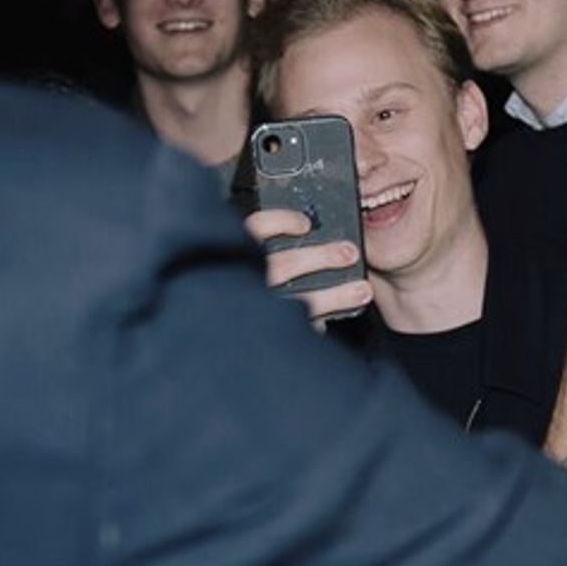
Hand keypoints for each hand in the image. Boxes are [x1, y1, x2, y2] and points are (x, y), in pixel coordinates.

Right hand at [242, 208, 373, 326]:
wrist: (204, 343)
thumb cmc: (232, 288)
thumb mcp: (235, 258)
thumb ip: (259, 245)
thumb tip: (302, 228)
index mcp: (231, 256)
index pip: (255, 228)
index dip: (282, 222)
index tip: (305, 224)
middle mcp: (239, 282)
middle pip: (283, 264)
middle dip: (322, 257)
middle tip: (350, 253)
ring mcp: (254, 311)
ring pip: (300, 302)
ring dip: (336, 295)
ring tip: (362, 290)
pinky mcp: (267, 337)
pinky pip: (300, 331)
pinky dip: (317, 326)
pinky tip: (330, 322)